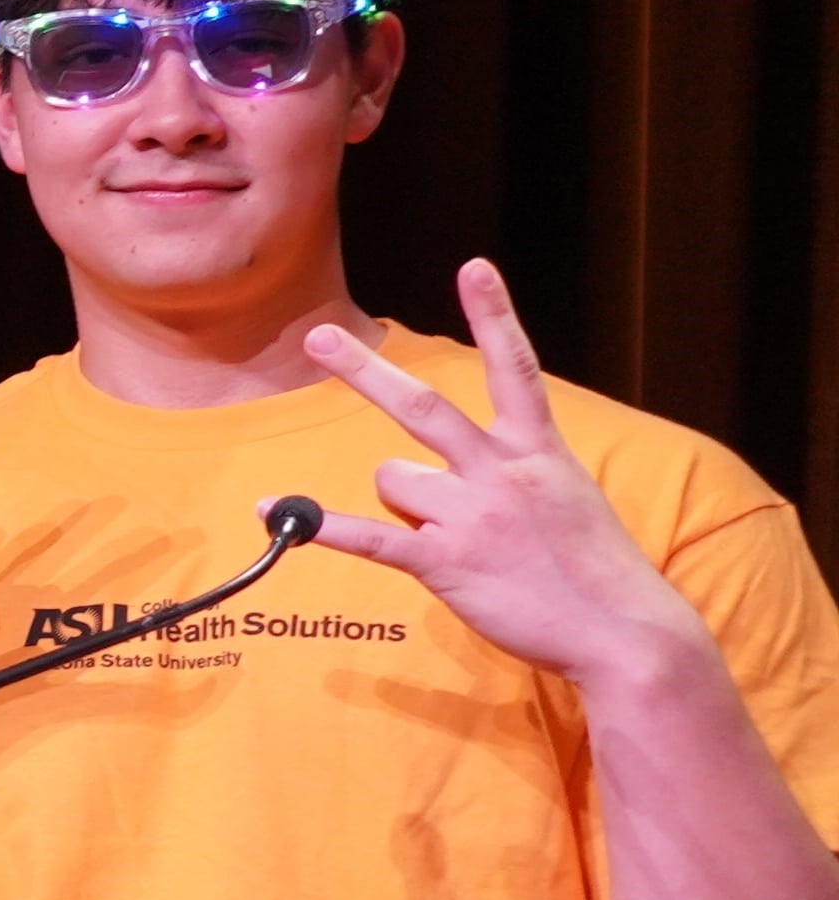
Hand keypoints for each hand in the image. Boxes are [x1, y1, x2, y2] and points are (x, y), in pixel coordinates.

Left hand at [303, 261, 701, 683]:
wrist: (624, 632)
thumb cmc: (592, 569)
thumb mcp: (565, 497)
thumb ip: (506, 471)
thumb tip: (420, 473)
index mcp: (540, 450)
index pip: (516, 367)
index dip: (495, 315)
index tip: (474, 267)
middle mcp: (502, 472)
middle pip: (422, 407)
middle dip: (366, 371)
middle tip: (319, 337)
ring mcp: (473, 515)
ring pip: (394, 481)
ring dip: (405, 503)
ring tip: (455, 538)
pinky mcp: (447, 561)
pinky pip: (368, 536)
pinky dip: (319, 526)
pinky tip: (275, 513)